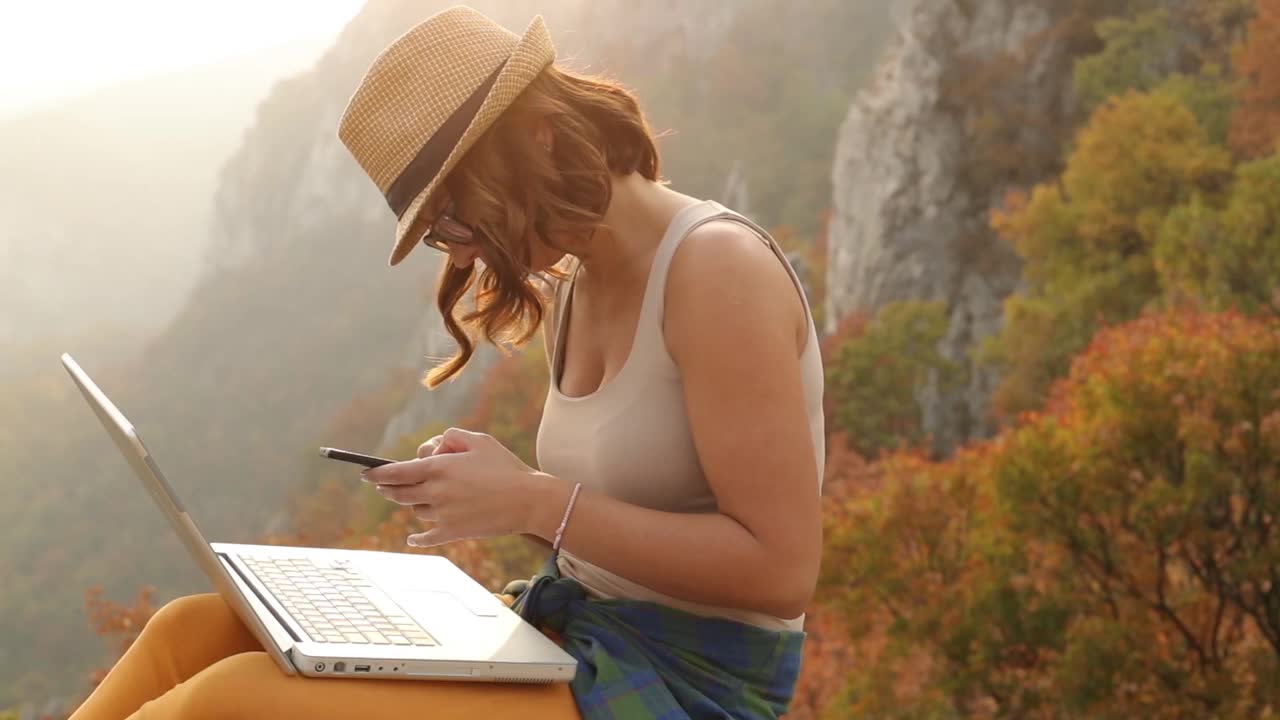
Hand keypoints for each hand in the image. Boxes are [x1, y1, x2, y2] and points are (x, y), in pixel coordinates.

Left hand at [362, 427, 553, 547]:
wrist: (528, 501)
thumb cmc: (505, 467)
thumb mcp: (480, 440)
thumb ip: (451, 437)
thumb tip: (433, 447)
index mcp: (439, 468)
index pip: (397, 472)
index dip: (377, 474)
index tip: (365, 474)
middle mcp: (436, 492)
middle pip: (399, 493)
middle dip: (387, 489)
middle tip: (382, 486)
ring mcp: (443, 515)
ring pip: (416, 511)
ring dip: (415, 504)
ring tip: (427, 498)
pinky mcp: (454, 532)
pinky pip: (427, 537)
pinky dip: (418, 539)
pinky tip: (412, 539)